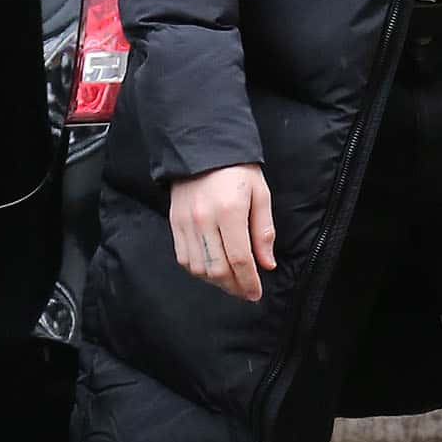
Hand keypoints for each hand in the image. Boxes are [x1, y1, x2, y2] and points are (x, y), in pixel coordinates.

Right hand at [170, 164, 276, 302]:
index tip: (256, 293)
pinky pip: (184, 258)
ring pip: (198, 268)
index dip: (249, 281)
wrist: (202, 148)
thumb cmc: (237, 170)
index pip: (239, 258)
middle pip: (217, 268)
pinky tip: (212, 271)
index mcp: (229, 211)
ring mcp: (186, 223)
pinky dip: (198, 271)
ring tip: (231, 283)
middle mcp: (204, 220)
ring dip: (216, 282)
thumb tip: (266, 264)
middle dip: (234, 286)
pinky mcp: (174, 223)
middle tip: (246, 292)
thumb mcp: (260, 194)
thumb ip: (263, 231)